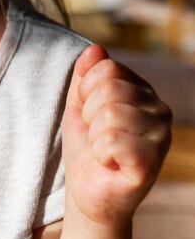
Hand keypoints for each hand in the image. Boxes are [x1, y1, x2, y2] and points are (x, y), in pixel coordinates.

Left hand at [62, 44, 171, 226]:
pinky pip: (113, 141)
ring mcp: (161, 137)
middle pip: (109, 89)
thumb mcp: (79, 102)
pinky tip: (109, 162)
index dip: (86, 90)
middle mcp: (160, 110)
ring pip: (110, 114)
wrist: (87, 190)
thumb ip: (86, 74)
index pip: (107, 68)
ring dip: (94, 135)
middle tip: (96, 134)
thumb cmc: (86, 145)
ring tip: (103, 149)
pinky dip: (100, 152)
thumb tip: (95, 48)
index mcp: (143, 91)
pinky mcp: (152, 162)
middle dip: (89, 113)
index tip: (89, 112)